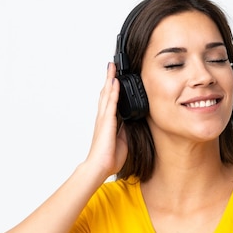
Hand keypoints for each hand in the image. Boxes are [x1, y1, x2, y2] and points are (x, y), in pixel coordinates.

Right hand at [84, 62, 127, 177]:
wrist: (100, 166)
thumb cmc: (109, 157)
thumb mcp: (123, 141)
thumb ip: (126, 130)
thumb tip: (132, 123)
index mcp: (107, 122)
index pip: (110, 100)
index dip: (112, 88)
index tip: (115, 77)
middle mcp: (104, 117)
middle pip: (106, 93)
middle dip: (109, 78)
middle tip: (112, 66)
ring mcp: (104, 118)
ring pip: (107, 94)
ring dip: (110, 80)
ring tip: (112, 67)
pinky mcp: (106, 121)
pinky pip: (111, 102)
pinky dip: (113, 91)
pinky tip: (115, 81)